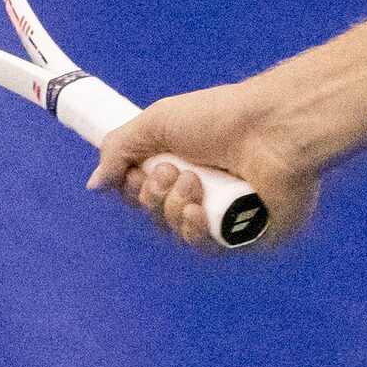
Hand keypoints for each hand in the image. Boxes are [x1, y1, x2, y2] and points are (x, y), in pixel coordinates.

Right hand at [86, 77, 321, 251]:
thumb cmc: (222, 117)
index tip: (138, 171)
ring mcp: (225, 213)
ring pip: (177, 234)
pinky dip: (194, 232)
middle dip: (153, 196)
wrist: (272, 128)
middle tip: (172, 170)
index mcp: (183, 162)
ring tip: (194, 182)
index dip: (134, 189)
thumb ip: (119, 150)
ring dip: (173, 209)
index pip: (143, 193)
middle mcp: (203, 189)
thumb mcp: (158, 121)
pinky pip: (207, 250)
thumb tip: (95, 185)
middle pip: (155, 216)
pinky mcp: (246, 234)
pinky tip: (198, 211)